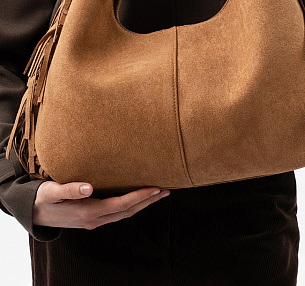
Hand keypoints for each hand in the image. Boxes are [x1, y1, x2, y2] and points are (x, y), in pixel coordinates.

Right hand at [33, 181, 169, 229]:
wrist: (32, 213)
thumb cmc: (42, 198)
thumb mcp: (52, 191)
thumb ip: (70, 189)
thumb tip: (88, 187)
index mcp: (88, 212)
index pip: (121, 205)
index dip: (139, 197)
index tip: (155, 188)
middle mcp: (94, 219)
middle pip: (128, 211)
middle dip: (148, 201)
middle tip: (166, 190)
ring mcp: (94, 221)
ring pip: (124, 214)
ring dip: (143, 204)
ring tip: (158, 193)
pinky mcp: (92, 218)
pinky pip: (117, 213)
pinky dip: (132, 206)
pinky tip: (138, 198)